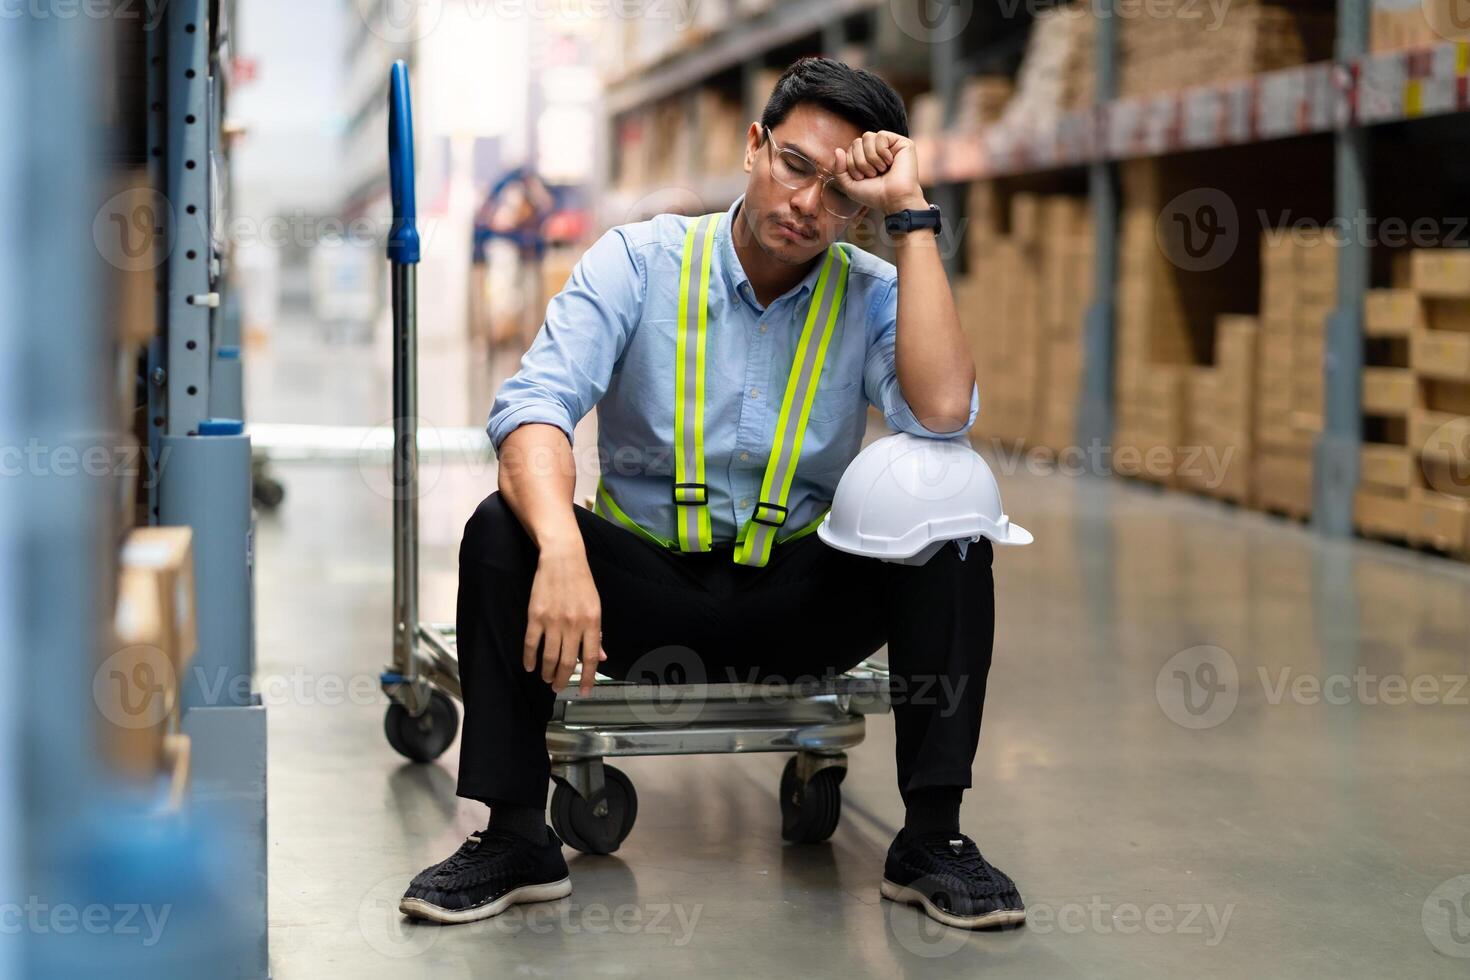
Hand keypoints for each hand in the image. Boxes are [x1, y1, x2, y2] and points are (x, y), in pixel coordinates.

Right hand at [523, 545, 606, 695]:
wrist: (562, 559)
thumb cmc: (581, 583)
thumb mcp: (595, 607)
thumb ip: (597, 634)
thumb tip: (601, 657)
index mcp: (592, 622)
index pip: (591, 658)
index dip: (587, 677)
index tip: (584, 691)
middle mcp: (573, 624)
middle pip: (567, 662)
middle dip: (563, 679)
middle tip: (558, 688)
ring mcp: (553, 621)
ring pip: (549, 656)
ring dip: (547, 672)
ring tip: (547, 679)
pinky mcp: (535, 616)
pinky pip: (531, 644)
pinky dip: (530, 658)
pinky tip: (530, 667)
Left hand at [833, 131, 926, 214]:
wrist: (894, 200)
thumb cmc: (875, 195)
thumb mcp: (850, 185)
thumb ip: (839, 169)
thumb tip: (838, 150)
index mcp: (866, 158)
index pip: (850, 149)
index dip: (851, 163)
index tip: (862, 178)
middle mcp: (877, 150)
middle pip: (857, 142)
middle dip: (860, 161)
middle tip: (872, 174)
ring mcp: (890, 145)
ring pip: (867, 136)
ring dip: (871, 157)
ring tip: (881, 169)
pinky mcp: (901, 142)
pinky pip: (881, 135)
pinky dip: (882, 151)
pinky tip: (890, 162)